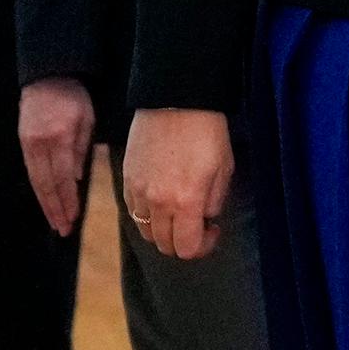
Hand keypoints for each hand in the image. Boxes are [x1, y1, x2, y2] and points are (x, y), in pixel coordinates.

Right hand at [17, 78, 95, 237]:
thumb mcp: (86, 120)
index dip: (67, 201)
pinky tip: (47, 200)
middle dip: (54, 209)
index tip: (72, 219)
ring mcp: (28, 143)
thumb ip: (80, 150)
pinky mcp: (23, 141)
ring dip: (46, 203)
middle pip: (46, 184)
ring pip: (36, 180)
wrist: (48, 75)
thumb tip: (75, 181)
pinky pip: (31, 170)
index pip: (62, 178)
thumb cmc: (75, 97)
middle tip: (62, 230)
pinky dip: (39, 188)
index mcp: (58, 138)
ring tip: (55, 222)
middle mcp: (39, 143)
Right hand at [120, 109, 233, 262]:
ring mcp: (137, 191)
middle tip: (197, 224)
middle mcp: (156, 202)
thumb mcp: (223, 169)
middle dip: (183, 242)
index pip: (187, 248)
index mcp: (185, 201)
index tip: (212, 229)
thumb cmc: (206, 132)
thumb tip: (205, 217)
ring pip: (145, 230)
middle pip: (163, 245)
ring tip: (178, 213)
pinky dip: (146, 214)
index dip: (203, 246)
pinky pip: (132, 210)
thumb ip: (213, 201)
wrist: (175, 101)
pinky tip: (161, 199)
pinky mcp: (125, 178)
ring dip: (163, 230)